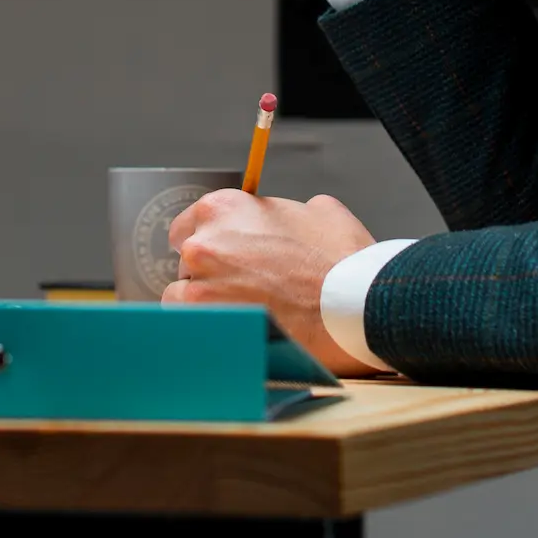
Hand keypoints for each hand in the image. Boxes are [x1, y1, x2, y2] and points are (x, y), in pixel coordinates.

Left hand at [160, 190, 382, 375]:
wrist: (354, 302)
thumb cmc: (340, 258)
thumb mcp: (316, 210)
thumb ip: (282, 210)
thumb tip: (280, 219)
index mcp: (223, 208)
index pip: (188, 226)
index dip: (207, 243)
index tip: (222, 258)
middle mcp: (203, 244)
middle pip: (187, 263)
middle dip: (211, 273)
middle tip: (243, 288)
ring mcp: (201, 287)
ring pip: (183, 297)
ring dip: (207, 303)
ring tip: (242, 313)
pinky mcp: (210, 325)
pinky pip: (192, 327)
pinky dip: (210, 329)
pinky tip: (236, 329)